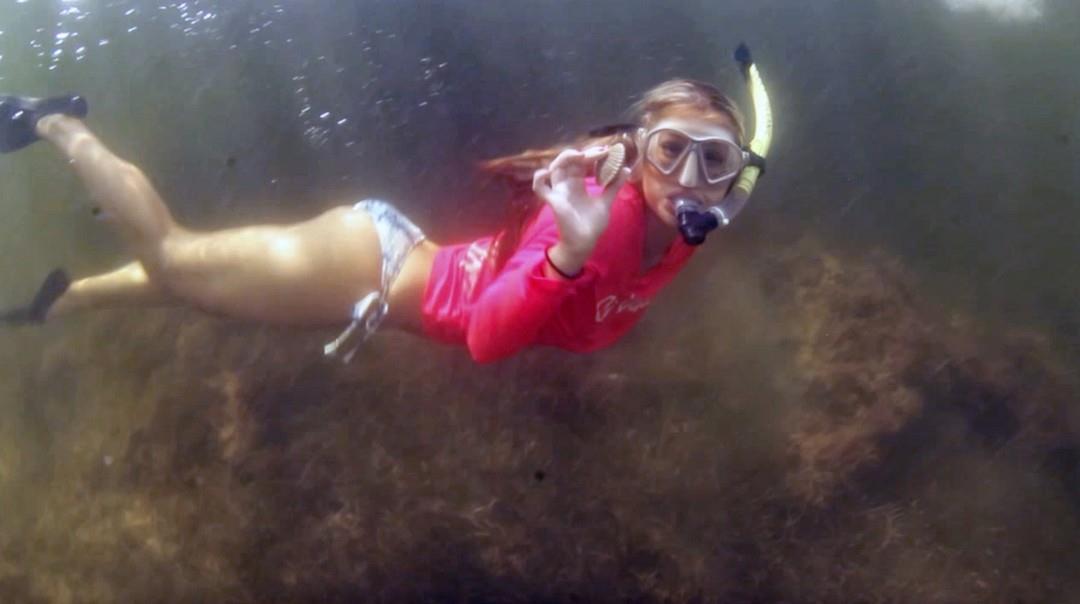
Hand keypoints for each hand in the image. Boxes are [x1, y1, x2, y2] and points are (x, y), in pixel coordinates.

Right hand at [532, 146, 630, 260]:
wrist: (585, 242)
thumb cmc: (592, 224)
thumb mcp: (605, 202)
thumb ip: (614, 186)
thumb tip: (626, 169)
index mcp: (578, 183)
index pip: (581, 162)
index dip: (592, 155)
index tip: (606, 151)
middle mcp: (567, 185)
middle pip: (568, 161)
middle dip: (582, 153)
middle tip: (598, 153)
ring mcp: (559, 192)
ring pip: (555, 168)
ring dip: (566, 158)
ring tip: (581, 155)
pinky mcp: (554, 201)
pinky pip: (539, 188)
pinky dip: (539, 179)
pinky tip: (547, 172)